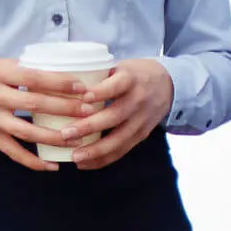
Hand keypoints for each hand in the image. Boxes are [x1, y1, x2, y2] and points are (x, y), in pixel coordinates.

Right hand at [0, 58, 100, 171]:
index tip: (82, 87)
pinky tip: (52, 165)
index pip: (33, 77)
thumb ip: (19, 68)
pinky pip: (12, 152)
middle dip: (65, 109)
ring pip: (26, 132)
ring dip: (54, 138)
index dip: (59, 82)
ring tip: (78, 139)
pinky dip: (32, 161)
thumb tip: (55, 70)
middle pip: (35, 104)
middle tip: (90, 112)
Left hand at [56, 59, 172, 169]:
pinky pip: (122, 150)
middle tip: (65, 134)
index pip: (118, 85)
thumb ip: (98, 76)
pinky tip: (84, 163)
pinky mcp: (142, 134)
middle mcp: (138, 100)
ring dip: (95, 150)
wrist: (169, 85)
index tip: (84, 97)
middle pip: (115, 116)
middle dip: (89, 127)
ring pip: (119, 139)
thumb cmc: (135, 74)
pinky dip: (102, 159)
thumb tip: (61, 83)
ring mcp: (142, 120)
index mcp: (131, 79)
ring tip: (74, 157)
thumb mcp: (121, 66)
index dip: (102, 91)